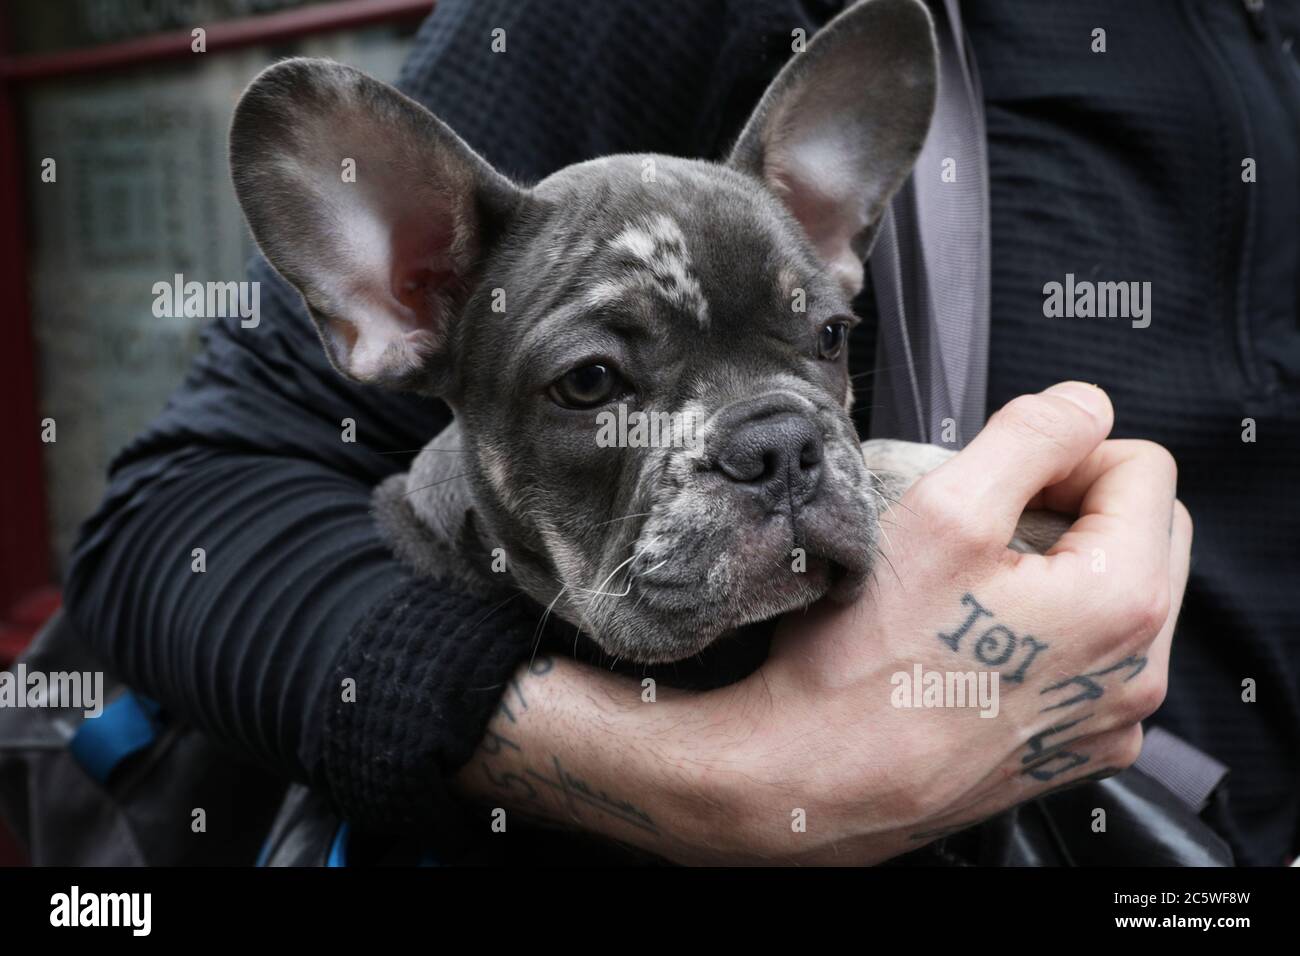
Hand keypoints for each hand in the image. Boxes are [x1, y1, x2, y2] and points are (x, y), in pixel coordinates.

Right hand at [453, 382, 1188, 865]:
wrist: (815, 778)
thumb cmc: (865, 661)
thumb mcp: (944, 513)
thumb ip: (1031, 437)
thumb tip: (1082, 406)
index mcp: (1123, 601)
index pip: (1144, 468)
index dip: (1068, 452)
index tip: (1002, 480)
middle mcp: (1137, 670)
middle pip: (1143, 531)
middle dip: (1073, 508)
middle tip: (986, 527)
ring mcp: (1108, 718)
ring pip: (1119, 595)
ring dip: (1060, 568)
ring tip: (973, 584)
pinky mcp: (1074, 748)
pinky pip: (1091, 659)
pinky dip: (1050, 630)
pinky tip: (977, 637)